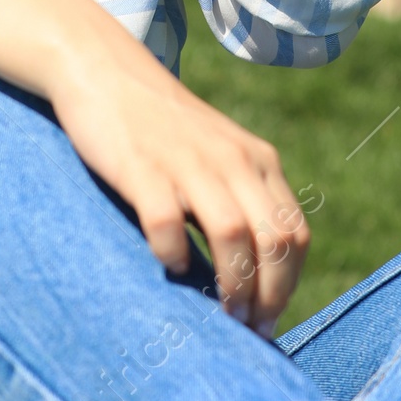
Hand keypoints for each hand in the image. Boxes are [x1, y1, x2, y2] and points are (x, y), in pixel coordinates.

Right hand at [50, 43, 309, 333]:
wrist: (105, 70)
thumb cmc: (159, 127)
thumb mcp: (217, 154)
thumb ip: (240, 197)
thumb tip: (254, 273)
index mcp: (257, 161)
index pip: (295, 234)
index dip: (289, 284)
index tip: (269, 318)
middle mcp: (233, 161)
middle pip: (275, 240)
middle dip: (269, 296)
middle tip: (250, 330)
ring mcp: (189, 163)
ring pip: (234, 236)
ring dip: (233, 286)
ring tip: (222, 316)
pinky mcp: (143, 168)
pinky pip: (168, 225)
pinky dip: (172, 256)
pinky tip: (168, 268)